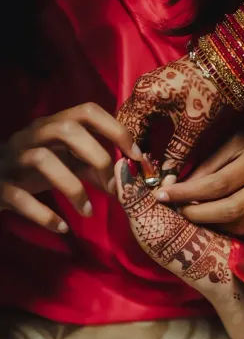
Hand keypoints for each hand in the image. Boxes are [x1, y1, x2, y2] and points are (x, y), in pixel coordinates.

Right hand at [0, 103, 139, 231]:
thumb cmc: (31, 170)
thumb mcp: (65, 162)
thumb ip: (93, 166)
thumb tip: (125, 177)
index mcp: (52, 126)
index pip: (87, 111)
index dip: (116, 129)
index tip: (136, 156)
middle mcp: (32, 135)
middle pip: (67, 129)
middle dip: (97, 157)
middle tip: (114, 187)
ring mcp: (13, 159)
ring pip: (42, 159)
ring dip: (73, 187)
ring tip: (88, 211)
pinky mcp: (0, 187)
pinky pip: (20, 197)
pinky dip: (44, 214)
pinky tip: (62, 227)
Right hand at [116, 55, 225, 184]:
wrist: (225, 65)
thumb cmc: (209, 92)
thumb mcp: (192, 127)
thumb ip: (176, 154)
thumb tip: (166, 181)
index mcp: (143, 97)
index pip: (126, 132)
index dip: (130, 156)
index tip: (138, 174)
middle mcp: (139, 90)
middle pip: (125, 125)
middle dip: (130, 148)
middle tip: (140, 170)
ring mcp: (146, 86)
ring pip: (132, 119)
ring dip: (137, 139)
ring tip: (146, 162)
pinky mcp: (156, 88)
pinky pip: (142, 112)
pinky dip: (144, 130)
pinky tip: (152, 146)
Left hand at [155, 123, 243, 235]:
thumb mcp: (236, 139)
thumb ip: (210, 163)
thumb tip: (179, 184)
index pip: (217, 184)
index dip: (187, 193)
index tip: (163, 195)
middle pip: (228, 210)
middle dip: (196, 214)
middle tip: (173, 209)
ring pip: (237, 224)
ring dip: (208, 223)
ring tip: (186, 213)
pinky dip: (222, 226)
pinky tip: (207, 218)